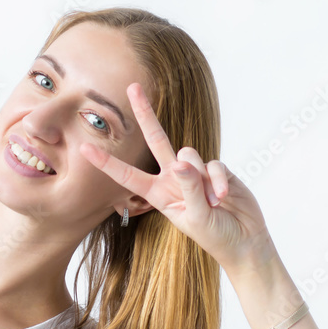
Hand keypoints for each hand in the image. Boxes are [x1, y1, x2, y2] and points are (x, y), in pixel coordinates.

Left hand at [79, 82, 274, 273]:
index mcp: (157, 193)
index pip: (126, 174)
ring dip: (201, 180)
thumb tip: (182, 161)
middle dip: (145, 113)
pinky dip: (219, 181)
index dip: (106, 162)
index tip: (84, 147)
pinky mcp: (217, 169)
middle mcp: (172, 177)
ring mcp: (195, 171)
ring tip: (212, 203)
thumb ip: (188, 187)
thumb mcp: (195, 216)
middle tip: (133, 87)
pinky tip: (224, 197)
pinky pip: (214, 165)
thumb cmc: (213, 234)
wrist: (243, 241)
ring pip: (188, 154)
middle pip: (156, 138)